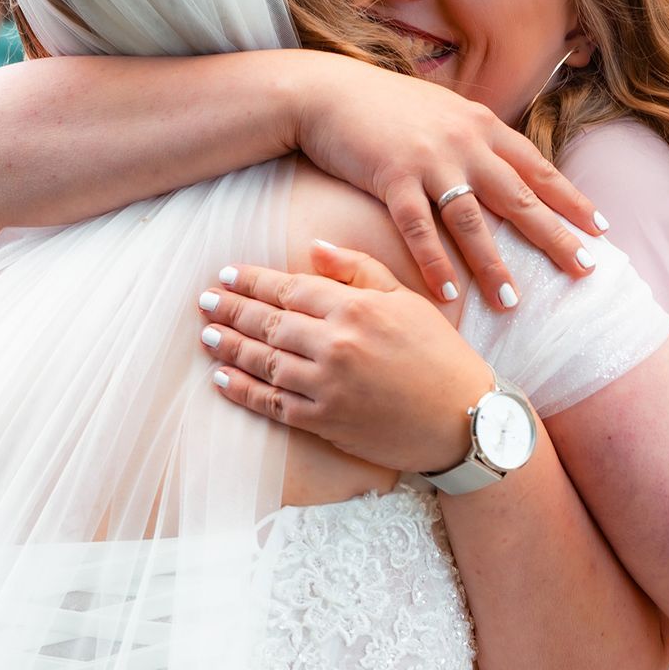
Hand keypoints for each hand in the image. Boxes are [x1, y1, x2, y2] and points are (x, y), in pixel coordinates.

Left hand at [199, 242, 490, 473]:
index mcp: (356, 308)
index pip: (290, 288)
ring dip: (229, 346)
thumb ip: (358, 270)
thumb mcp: (407, 299)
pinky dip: (242, 389)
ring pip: (263, 361)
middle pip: (268, 322)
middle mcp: (336, 344)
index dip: (254, 281)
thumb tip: (313, 247)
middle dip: (232, 310)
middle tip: (205, 301)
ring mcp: (326, 385)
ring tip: (206, 335)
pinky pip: (271, 403)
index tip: (228, 274)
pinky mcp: (324, 421)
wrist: (463, 419)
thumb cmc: (440, 355)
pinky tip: (222, 378)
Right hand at [294, 63, 601, 307]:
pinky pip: (418, 227)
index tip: (601, 230)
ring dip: (493, 264)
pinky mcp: (391, 176)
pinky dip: (434, 262)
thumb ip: (476, 138)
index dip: (571, 200)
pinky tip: (448, 293)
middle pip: (519, 197)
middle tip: (585, 271)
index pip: (539, 168)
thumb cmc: (386, 107)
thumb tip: (507, 167)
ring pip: (472, 220)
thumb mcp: (445, 112)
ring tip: (511, 301)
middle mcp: (465, 141)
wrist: (328, 91)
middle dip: (555, 237)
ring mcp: (429, 159)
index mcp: (483, 125)